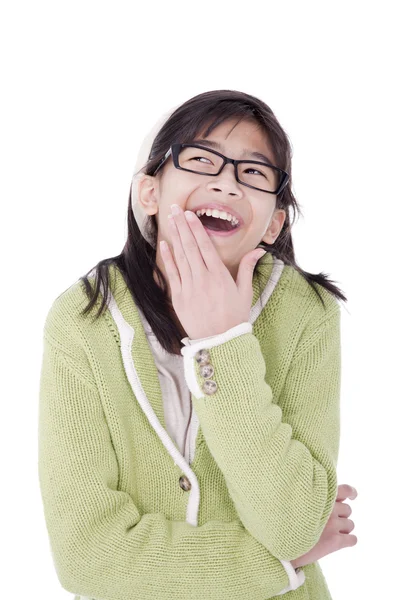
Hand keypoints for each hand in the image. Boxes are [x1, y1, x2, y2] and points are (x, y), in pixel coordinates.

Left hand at [160, 204, 265, 339]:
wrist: (220, 342)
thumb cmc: (234, 317)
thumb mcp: (245, 292)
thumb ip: (247, 268)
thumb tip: (259, 250)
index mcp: (219, 275)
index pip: (205, 246)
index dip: (195, 228)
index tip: (189, 214)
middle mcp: (203, 278)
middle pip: (190, 246)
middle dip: (181, 225)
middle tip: (174, 208)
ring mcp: (189, 287)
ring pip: (180, 257)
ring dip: (174, 236)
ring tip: (170, 220)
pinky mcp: (179, 298)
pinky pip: (172, 274)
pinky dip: (167, 258)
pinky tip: (164, 244)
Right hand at [291, 484, 357, 569]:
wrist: (282, 543)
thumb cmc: (285, 521)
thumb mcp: (297, 501)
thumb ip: (311, 498)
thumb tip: (321, 497)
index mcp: (321, 496)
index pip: (346, 490)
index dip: (351, 493)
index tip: (352, 497)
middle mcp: (329, 508)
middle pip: (348, 509)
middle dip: (341, 515)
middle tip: (329, 521)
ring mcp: (333, 525)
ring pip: (351, 524)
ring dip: (343, 528)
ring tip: (330, 533)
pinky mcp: (335, 542)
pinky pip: (353, 540)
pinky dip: (348, 541)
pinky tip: (339, 542)